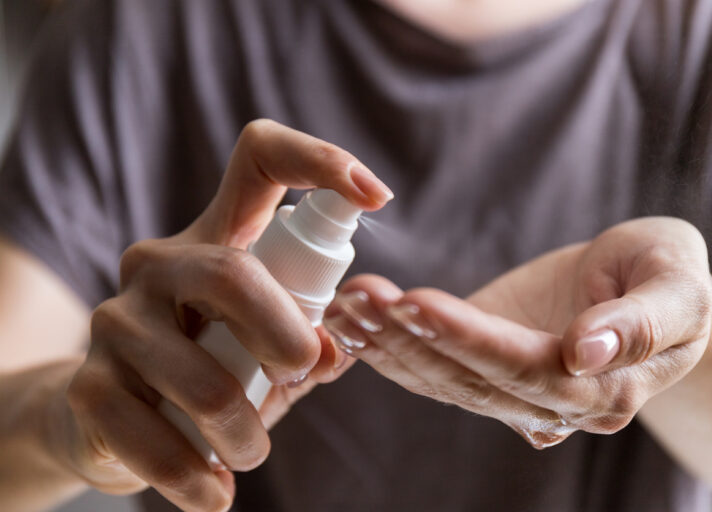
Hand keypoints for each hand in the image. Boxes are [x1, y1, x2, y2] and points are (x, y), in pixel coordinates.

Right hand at [63, 120, 392, 511]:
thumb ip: (309, 337)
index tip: (376, 195)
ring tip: (252, 453)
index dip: (319, 159)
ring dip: (246, 432)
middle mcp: (160, 264)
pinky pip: (152, 440)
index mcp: (217, 238)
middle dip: (285, 337)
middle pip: (233, 273)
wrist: (115, 417)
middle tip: (299, 374)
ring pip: (202, 378)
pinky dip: (196, 478)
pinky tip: (214, 492)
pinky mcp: (89, 385)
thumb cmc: (213, 370)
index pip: (260, 158)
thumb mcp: (267, 346)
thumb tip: (337, 348)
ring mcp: (116, 321)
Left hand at [323, 218, 711, 447]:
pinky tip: (354, 323)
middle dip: (409, 338)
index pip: (525, 369)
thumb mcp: (676, 287)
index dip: (468, 339)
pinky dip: (390, 348)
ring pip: (441, 378)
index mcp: (602, 388)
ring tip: (344, 306)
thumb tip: (587, 353)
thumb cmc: (669, 276)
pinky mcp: (485, 364)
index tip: (416, 304)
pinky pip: (433, 367)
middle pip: (470, 379)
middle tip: (359, 299)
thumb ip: (642, 323)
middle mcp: (550, 402)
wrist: (648, 284)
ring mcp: (512, 389)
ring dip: (388, 344)